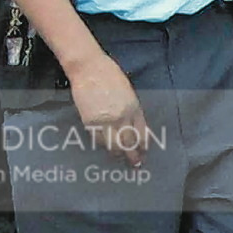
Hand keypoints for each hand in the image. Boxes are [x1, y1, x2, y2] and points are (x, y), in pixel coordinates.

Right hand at [67, 50, 150, 165]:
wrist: (89, 68)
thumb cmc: (110, 75)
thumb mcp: (128, 93)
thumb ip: (132, 110)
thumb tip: (133, 127)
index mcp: (134, 108)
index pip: (141, 133)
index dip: (143, 145)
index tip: (144, 152)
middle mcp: (122, 117)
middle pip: (129, 143)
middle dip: (133, 156)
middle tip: (135, 164)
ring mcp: (106, 121)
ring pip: (114, 145)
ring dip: (118, 153)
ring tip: (120, 158)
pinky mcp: (90, 122)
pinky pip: (99, 139)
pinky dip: (103, 144)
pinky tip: (106, 147)